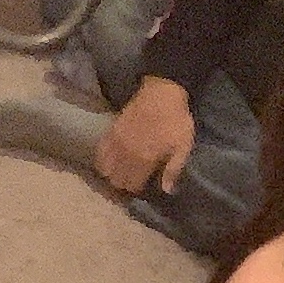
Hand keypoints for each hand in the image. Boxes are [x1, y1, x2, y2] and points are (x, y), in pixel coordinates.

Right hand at [96, 78, 196, 195]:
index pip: (132, 184)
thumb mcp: (183, 145)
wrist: (161, 92)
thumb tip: (166, 190)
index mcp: (145, 159)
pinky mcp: (111, 132)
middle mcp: (126, 154)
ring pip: (106, 169)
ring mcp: (116, 143)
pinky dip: (102, 161)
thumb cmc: (175, 120)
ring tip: (119, 175)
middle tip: (131, 182)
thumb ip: (173, 169)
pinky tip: (108, 163)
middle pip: (117, 179)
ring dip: (112, 175)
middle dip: (123, 184)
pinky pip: (100, 153)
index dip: (136, 189)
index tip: (141, 187)